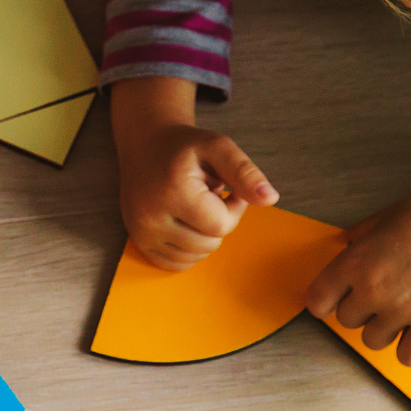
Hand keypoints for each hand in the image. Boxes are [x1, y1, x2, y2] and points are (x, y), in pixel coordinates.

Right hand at [110, 77, 277, 269]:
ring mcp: (142, 233)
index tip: (224, 188)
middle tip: (206, 195)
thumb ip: (245, 172)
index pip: (222, 225)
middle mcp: (152, 217)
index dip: (233, 208)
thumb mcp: (218, 147)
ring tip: (191, 206)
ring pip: (195, 256)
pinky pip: (178, 263)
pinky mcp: (139, 243)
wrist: (144, 147)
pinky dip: (188, 248)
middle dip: (217, 221)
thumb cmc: (185, 148)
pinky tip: (183, 222)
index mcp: (173, 192)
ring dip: (202, 235)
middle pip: (210, 244)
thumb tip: (271, 199)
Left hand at [305, 175, 410, 366]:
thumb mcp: (380, 221)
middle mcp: (371, 289)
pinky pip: (408, 356)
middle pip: (347, 321)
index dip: (326, 303)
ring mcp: (400, 308)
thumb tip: (344, 248)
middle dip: (363, 311)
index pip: (317, 301)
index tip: (337, 302)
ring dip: (386, 330)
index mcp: (352, 263)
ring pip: (373, 341)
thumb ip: (357, 240)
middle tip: (385, 297)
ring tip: (405, 310)